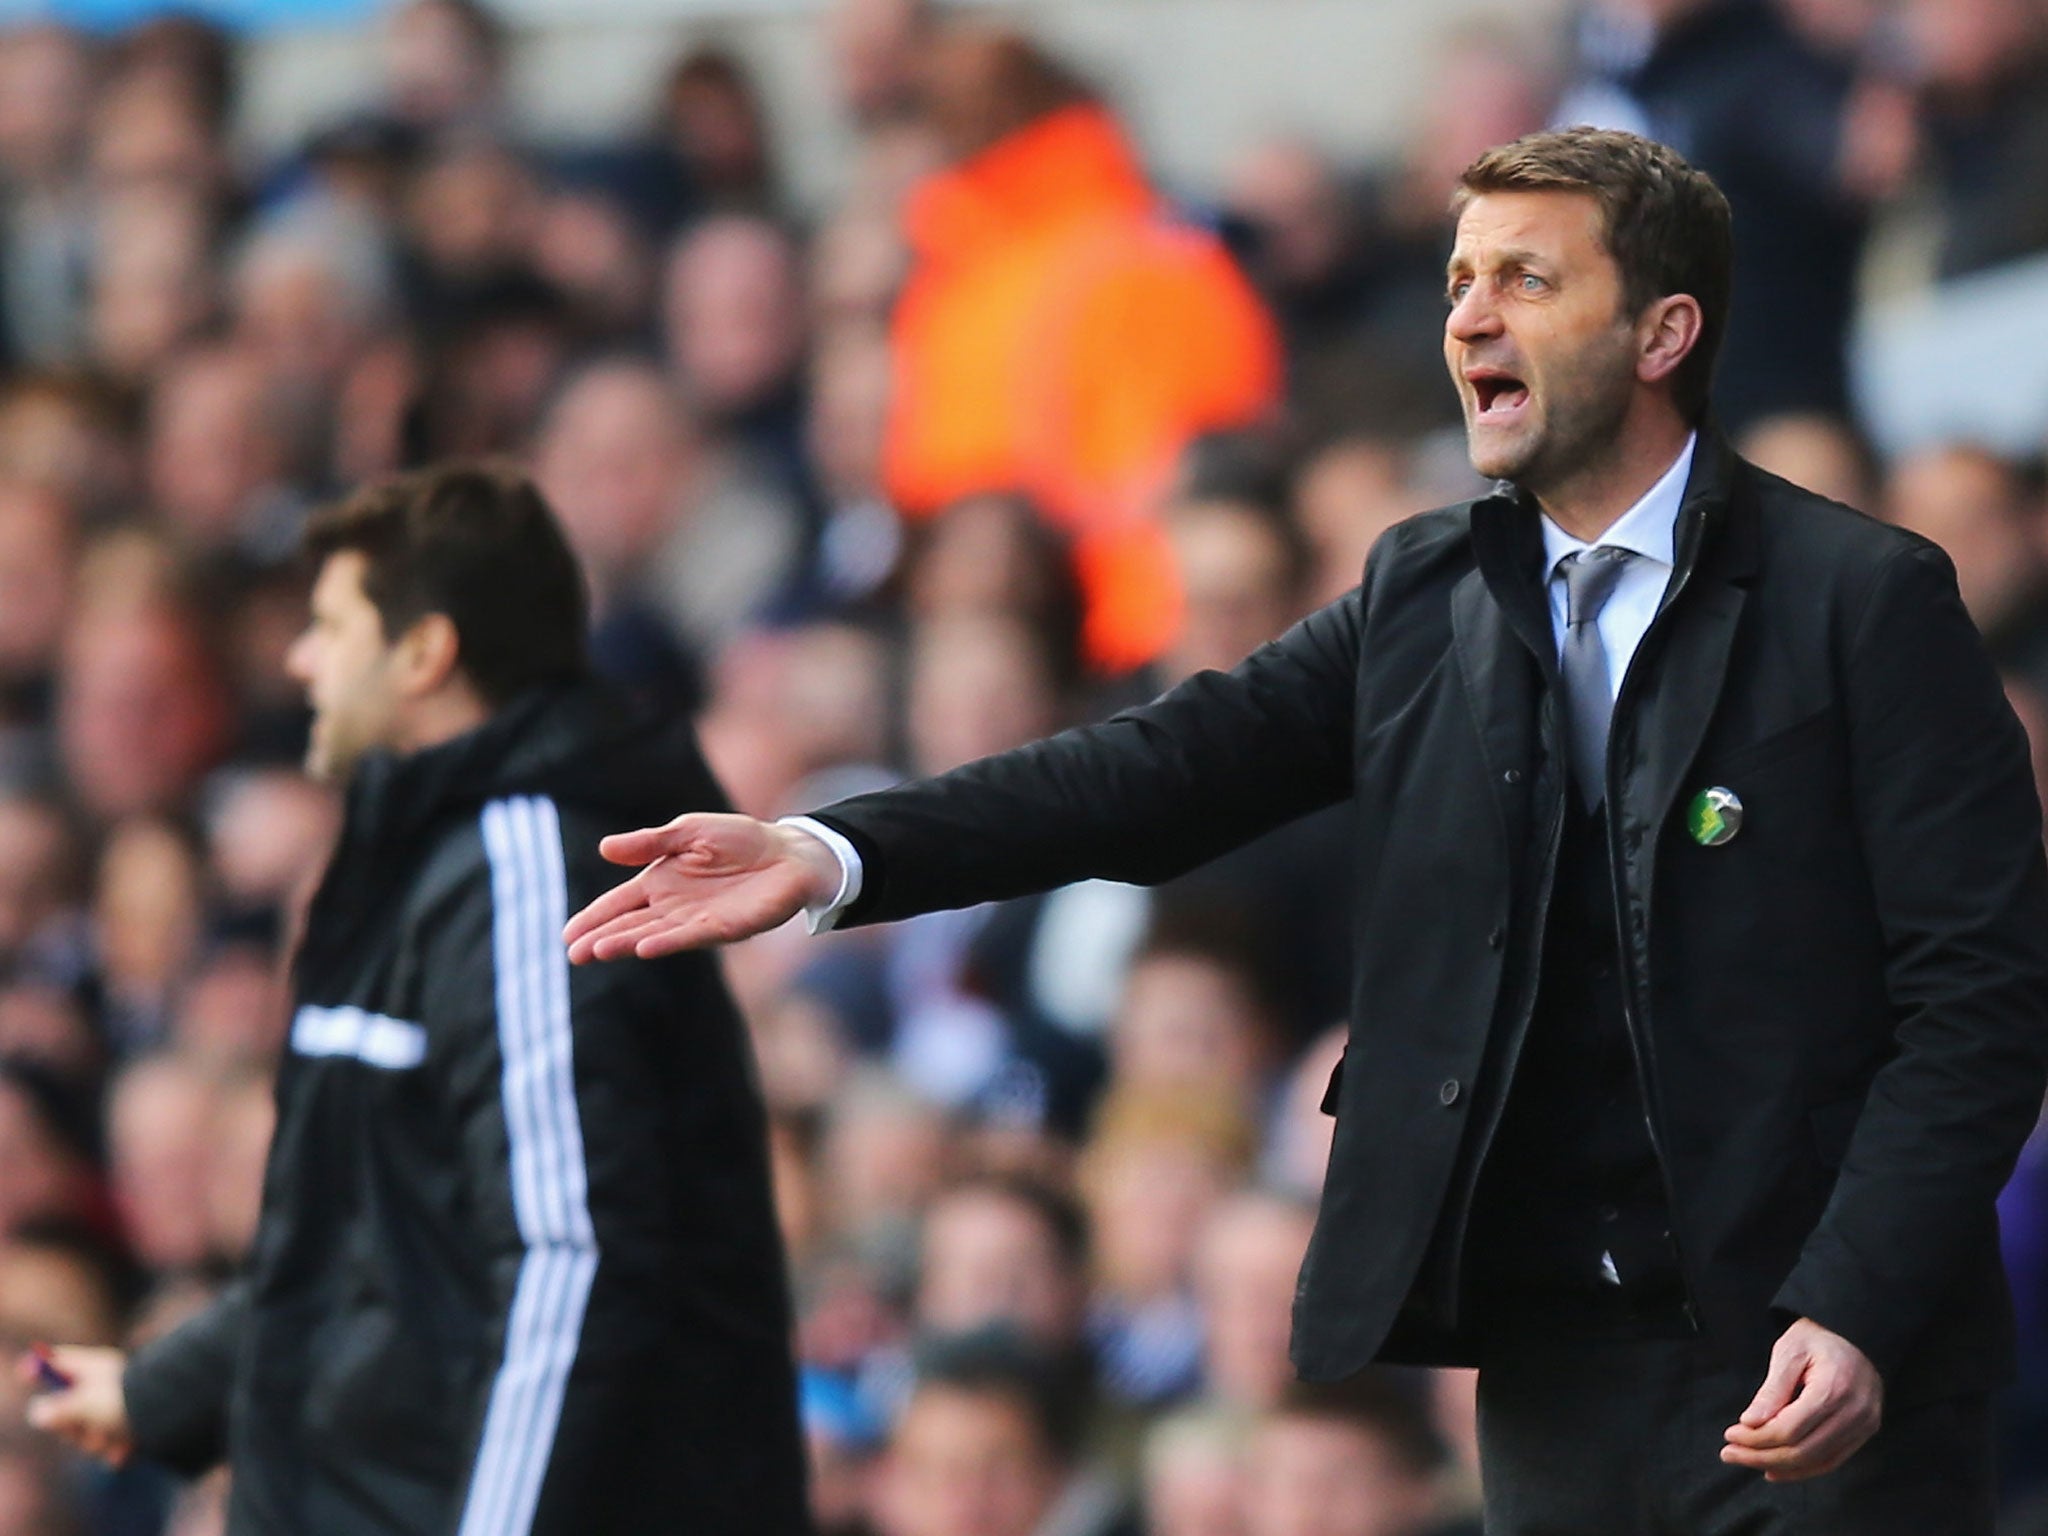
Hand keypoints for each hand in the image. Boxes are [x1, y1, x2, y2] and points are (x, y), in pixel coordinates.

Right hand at [21, 1345, 131, 1466]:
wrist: (184, 1415)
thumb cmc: (129, 1402)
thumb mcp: (86, 1405)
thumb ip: (58, 1410)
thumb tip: (37, 1412)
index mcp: (96, 1368)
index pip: (61, 1362)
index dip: (42, 1369)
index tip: (27, 1373)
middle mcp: (107, 1386)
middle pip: (67, 1410)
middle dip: (72, 1428)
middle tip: (83, 1428)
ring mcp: (119, 1407)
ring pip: (88, 1434)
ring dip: (96, 1442)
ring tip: (113, 1436)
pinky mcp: (133, 1429)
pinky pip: (111, 1446)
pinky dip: (117, 1451)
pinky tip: (127, 1450)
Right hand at [563, 813, 843, 962]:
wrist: (787, 853)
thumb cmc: (738, 840)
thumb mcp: (688, 831)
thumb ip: (649, 842)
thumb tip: (603, 848)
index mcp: (659, 882)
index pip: (617, 904)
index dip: (593, 918)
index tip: (567, 935)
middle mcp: (672, 906)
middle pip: (628, 925)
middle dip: (600, 938)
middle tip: (573, 954)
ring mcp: (696, 920)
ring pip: (652, 934)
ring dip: (625, 943)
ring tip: (598, 951)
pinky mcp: (723, 928)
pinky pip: (689, 937)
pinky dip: (665, 942)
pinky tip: (644, 948)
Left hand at [1721, 1318, 1882, 1481]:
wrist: (1854, 1333)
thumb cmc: (1817, 1338)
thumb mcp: (1788, 1351)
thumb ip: (1771, 1389)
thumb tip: (1750, 1423)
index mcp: (1834, 1388)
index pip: (1789, 1429)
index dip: (1756, 1438)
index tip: (1730, 1434)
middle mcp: (1855, 1412)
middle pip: (1803, 1451)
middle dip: (1762, 1456)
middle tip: (1730, 1453)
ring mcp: (1865, 1425)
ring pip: (1818, 1461)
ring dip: (1780, 1467)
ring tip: (1748, 1461)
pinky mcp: (1866, 1431)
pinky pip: (1833, 1460)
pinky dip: (1804, 1469)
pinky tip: (1777, 1469)